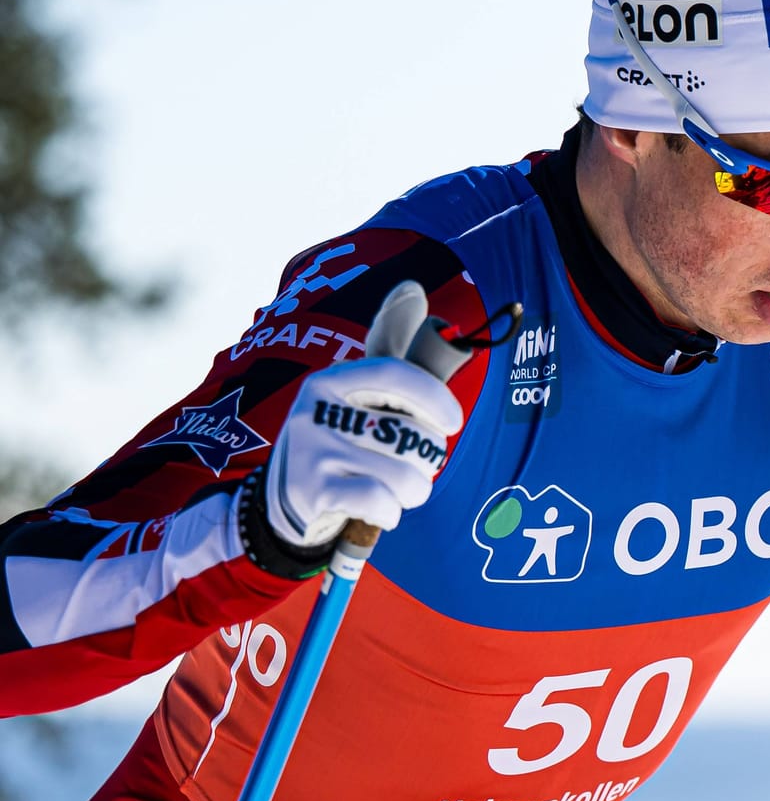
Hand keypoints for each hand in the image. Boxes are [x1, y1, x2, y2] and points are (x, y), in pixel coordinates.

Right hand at [252, 281, 463, 563]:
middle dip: (427, 459)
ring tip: (397, 488)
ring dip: (413, 490)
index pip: (392, 373)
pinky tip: (380, 508)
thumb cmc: (343, 439)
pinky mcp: (311, 491)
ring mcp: (312, 450)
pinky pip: (380, 502)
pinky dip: (391, 512)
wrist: (285, 499)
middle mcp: (316, 410)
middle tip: (415, 465)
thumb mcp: (360, 395)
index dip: (433, 396)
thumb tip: (411, 288)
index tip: (453, 420)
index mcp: (333, 380)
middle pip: (407, 435)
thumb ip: (391, 350)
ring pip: (402, 475)